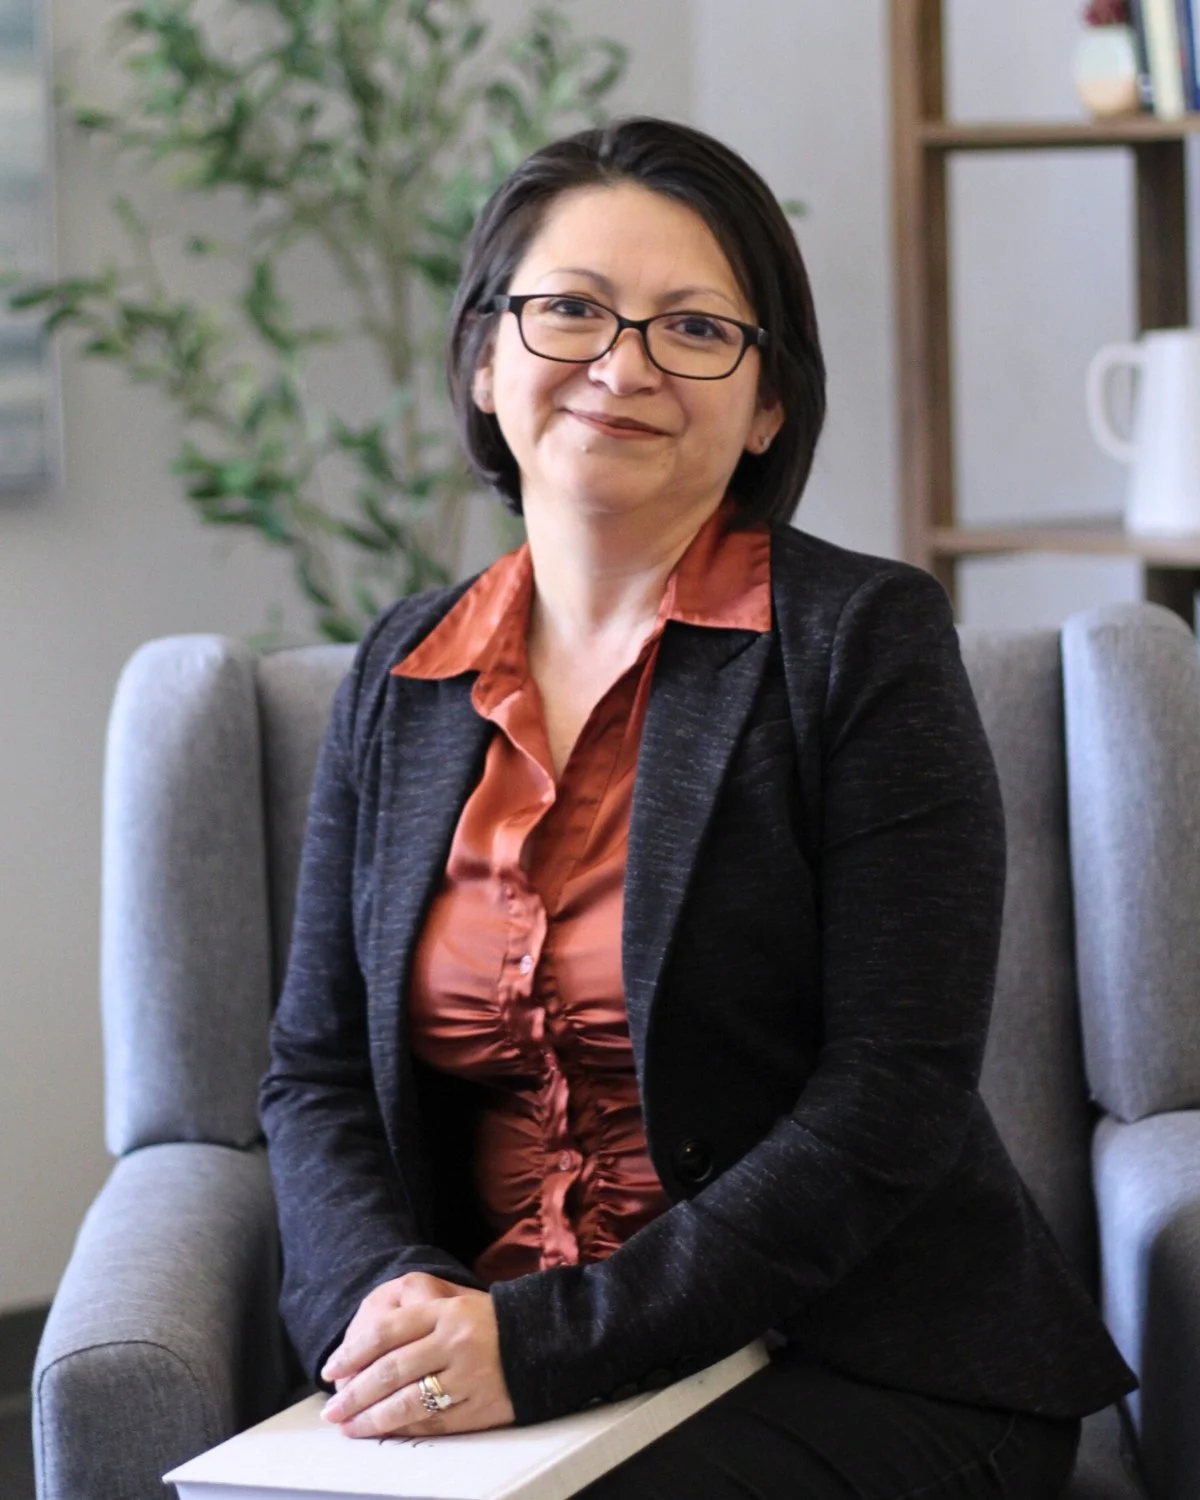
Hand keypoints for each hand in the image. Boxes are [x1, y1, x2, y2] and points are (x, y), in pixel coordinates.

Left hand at [319, 1272, 515, 1437]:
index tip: (330, 1370)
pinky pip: (433, 1423)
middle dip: (354, 1394)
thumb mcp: (454, 1305)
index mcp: (444, 1312)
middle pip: (391, 1371)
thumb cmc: (489, 1322)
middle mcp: (453, 1342)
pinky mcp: (479, 1407)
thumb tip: (361, 1351)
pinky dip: (405, 1429)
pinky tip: (386, 1432)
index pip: (385, 1333)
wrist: (544, 1338)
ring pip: (408, 1402)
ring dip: (372, 1418)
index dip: (352, 1353)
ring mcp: (467, 1377)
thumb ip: (414, 1322)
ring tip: (350, 1427)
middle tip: (331, 1410)